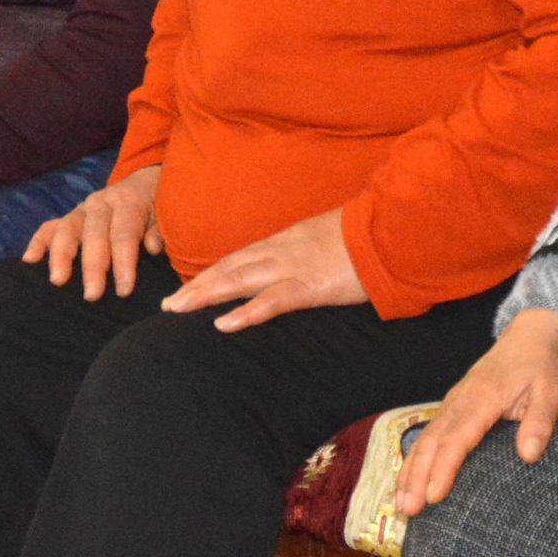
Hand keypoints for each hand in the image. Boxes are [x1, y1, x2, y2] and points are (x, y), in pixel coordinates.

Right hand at [25, 166, 163, 299]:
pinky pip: (49, 227)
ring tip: (58, 281)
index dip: (124, 263)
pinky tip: (29, 261)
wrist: (145, 183)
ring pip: (67, 228)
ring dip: (61, 255)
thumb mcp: (165, 215)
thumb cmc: (157, 208)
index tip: (124, 290)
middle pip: (94, 234)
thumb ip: (160, 231)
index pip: (124, 234)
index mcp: (127, 202)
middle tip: (92, 295)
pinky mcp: (69, 217)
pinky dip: (38, 242)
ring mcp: (82, 210)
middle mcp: (100, 203)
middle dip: (92, 266)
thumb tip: (152, 248)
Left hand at [163, 207, 364, 331]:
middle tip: (168, 305)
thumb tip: (298, 263)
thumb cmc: (364, 239)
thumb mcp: (327, 240)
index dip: (211, 271)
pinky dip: (245, 313)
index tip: (188, 285)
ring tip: (177, 310)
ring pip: (239, 281)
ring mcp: (293, 268)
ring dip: (205, 295)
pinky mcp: (310, 288)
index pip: (238, 257)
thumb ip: (307, 251)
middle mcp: (280, 251)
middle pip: (229, 268)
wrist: (389, 231)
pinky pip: (271, 302)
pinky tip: (222, 324)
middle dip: (197, 286)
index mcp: (285, 241)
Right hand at [396, 308, 557, 516]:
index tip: (434, 496)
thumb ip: (539, 422)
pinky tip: (408, 479)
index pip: (458, 437)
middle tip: (407, 509)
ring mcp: (452, 402)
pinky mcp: (451, 406)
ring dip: (410, 470)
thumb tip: (527, 455)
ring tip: (400, 503)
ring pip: (425, 438)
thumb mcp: (550, 392)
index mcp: (483, 398)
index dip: (444, 468)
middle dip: (417, 476)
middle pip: (432, 441)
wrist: (527, 339)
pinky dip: (414, 458)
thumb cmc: (539, 369)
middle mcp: (460, 400)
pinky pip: (427, 434)